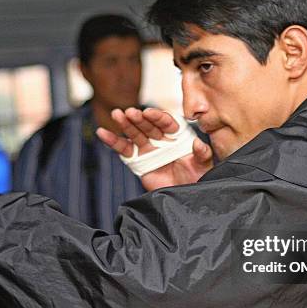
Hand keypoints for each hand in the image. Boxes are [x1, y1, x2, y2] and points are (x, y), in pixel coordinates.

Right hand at [96, 107, 212, 189]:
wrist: (185, 195)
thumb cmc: (197, 177)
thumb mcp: (203, 164)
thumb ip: (202, 153)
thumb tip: (198, 144)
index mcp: (176, 136)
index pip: (165, 122)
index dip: (157, 117)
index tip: (149, 113)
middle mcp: (160, 140)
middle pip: (147, 125)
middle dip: (138, 118)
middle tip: (130, 112)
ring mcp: (147, 149)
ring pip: (134, 133)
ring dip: (125, 124)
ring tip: (116, 115)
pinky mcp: (136, 161)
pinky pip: (123, 149)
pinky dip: (112, 141)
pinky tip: (102, 132)